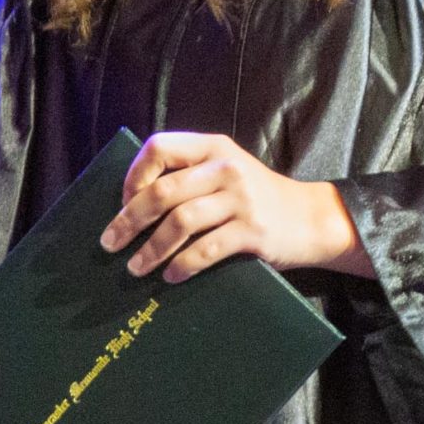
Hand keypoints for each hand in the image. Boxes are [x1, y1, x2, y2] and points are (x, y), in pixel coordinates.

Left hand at [100, 131, 371, 284]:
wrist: (312, 218)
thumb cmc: (257, 196)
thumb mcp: (226, 170)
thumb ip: (189, 174)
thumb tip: (130, 203)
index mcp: (213, 147)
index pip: (160, 147)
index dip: (134, 174)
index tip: (123, 201)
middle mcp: (226, 168)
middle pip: (163, 191)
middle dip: (130, 219)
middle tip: (110, 242)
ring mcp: (242, 199)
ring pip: (181, 222)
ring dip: (152, 249)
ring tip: (135, 268)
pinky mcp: (254, 231)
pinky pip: (207, 250)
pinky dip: (183, 265)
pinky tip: (171, 277)